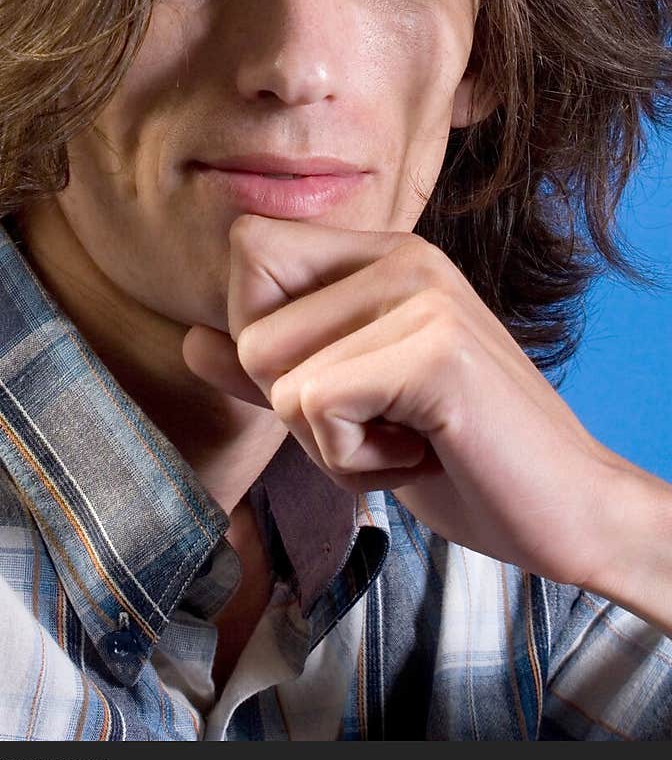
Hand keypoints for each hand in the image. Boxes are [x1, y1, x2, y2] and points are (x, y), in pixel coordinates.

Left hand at [182, 214, 621, 589]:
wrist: (571, 512)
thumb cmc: (462, 457)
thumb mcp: (353, 406)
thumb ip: (276, 366)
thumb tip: (189, 339)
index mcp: (387, 255)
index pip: (250, 248)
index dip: (259, 333)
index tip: (334, 382)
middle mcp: (404, 257)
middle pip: (249, 321)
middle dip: (291, 402)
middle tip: (376, 420)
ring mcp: (422, 295)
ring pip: (274, 374)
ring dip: (325, 442)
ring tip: (404, 438)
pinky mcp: (432, 348)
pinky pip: (312, 407)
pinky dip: (352, 462)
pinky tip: (420, 455)